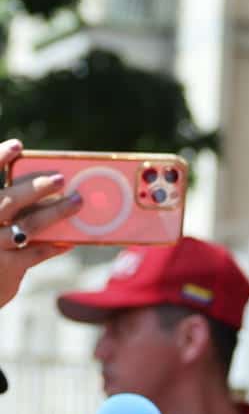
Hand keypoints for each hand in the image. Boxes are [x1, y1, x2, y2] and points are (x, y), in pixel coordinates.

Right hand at [0, 139, 80, 306]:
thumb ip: (5, 209)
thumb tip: (45, 191)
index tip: (18, 146)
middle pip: (7, 201)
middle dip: (35, 188)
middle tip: (61, 178)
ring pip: (28, 226)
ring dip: (55, 213)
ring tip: (77, 202)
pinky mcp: (6, 268)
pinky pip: (36, 253)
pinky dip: (55, 245)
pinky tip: (71, 240)